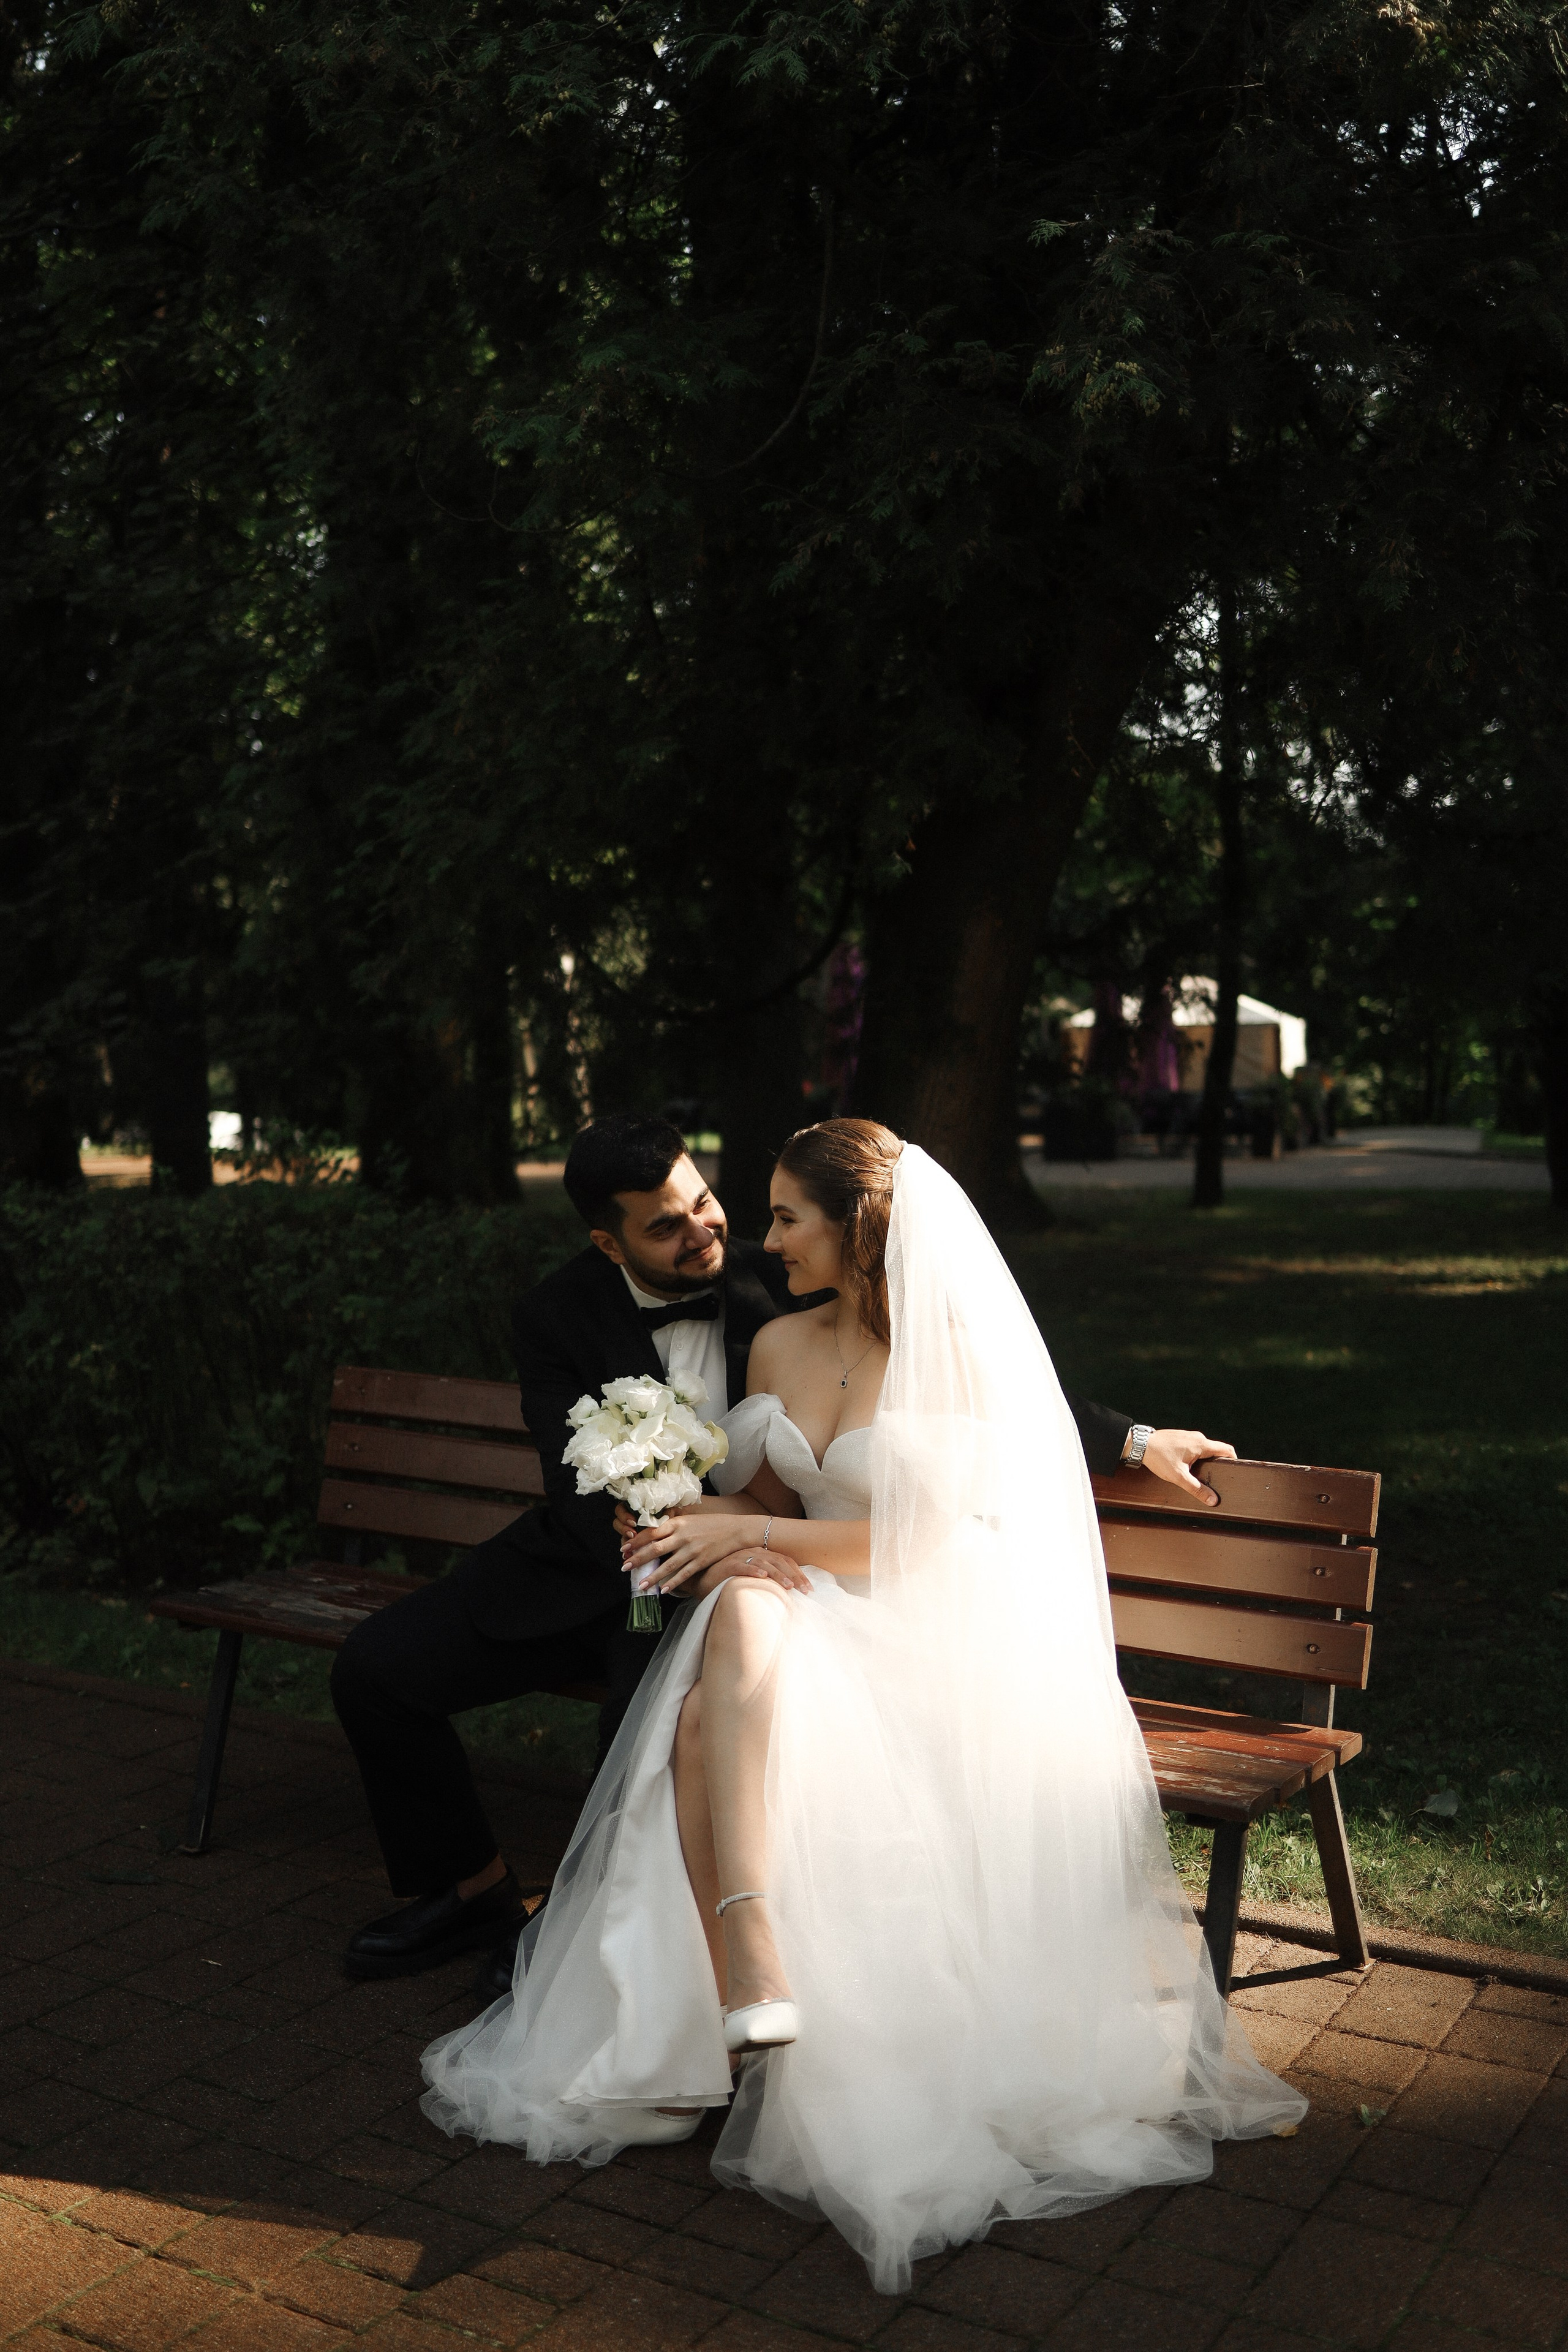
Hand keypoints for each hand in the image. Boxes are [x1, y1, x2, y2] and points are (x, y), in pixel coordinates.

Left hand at [621, 1510, 772, 1594]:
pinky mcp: (702, 1561)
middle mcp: (683, 1536)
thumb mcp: (689, 1519)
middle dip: (638, 1559)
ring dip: (652, 1577)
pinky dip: (673, 1583)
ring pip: (667, 1566)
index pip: (651, 1532)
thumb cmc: (712, 1524)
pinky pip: (684, 1574)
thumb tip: (652, 1535)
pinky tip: (663, 1590)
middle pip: (655, 1549)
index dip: (636, 1542)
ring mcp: (692, 1549)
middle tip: (624, 1568)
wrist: (736, 1529)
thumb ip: (672, 1527)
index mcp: (677, 1523)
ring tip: (641, 1586)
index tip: (624, 1549)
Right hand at [690, 1547, 811, 1598]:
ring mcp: (740, 1557)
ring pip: (764, 1563)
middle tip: (805, 1591)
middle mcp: (753, 1553)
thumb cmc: (729, 1579)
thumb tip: (790, 1593)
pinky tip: (762, 1577)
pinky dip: (753, 1570)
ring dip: (778, 1574)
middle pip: (779, 1562)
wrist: (702, 1578)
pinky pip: (742, 1566)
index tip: (809, 1588)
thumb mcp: (752, 1577)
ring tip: (789, 1586)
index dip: (799, 1573)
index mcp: (761, 1554)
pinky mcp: (727, 1565)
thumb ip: (768, 1580)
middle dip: (794, 1576)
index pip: (785, 1561)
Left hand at [1138, 1429, 1236, 1504]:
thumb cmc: (1158, 1457)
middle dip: (1218, 1463)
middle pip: (1216, 1450)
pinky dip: (1196, 1456)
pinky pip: (1195, 1446)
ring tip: (1201, 1474)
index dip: (1233, 1460)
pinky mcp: (1181, 1437)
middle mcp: (1197, 1437)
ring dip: (1206, 1460)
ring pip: (1204, 1448)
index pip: (1227, 1449)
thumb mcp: (1179, 1477)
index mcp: (1201, 1444)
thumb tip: (1213, 1500)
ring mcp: (1188, 1435)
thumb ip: (1196, 1489)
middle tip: (1216, 1478)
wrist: (1140, 1444)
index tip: (1232, 1472)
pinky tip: (1189, 1466)